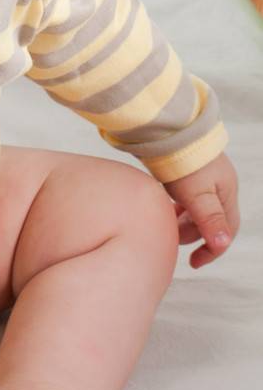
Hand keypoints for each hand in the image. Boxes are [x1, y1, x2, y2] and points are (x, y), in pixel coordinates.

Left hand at [162, 151, 240, 268]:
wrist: (166, 127)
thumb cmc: (183, 161)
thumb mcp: (197, 195)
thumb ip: (209, 220)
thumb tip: (223, 244)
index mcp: (226, 191)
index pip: (227, 229)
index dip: (212, 249)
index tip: (194, 263)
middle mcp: (218, 183)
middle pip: (211, 219)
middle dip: (193, 234)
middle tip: (172, 240)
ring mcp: (203, 175)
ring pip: (196, 208)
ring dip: (184, 220)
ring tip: (166, 225)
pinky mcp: (186, 167)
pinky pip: (186, 195)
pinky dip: (177, 206)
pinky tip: (163, 206)